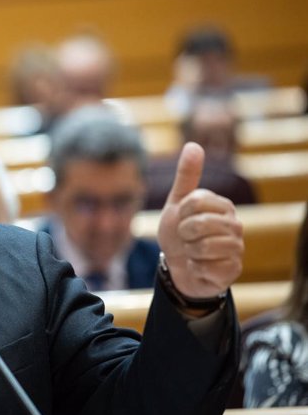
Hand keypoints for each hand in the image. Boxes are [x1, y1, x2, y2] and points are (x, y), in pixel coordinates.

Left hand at [157, 142, 243, 298]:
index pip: (194, 201)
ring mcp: (237, 248)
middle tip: (186, 238)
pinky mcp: (233, 270)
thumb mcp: (177, 202)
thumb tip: (194, 145)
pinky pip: (206, 267)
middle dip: (183, 233)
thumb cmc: (180, 233)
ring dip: (189, 252)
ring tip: (193, 252)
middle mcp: (235, 225)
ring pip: (203, 246)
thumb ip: (187, 176)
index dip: (180, 213)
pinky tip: (200, 267)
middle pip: (198, 224)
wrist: (179, 266)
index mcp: (223, 205)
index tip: (182, 219)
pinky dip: (195, 268)